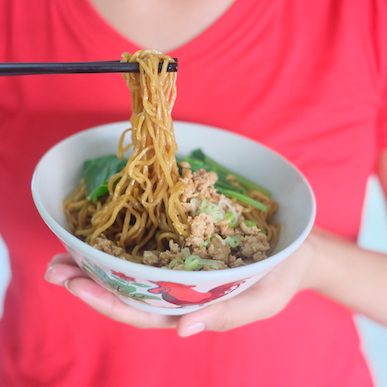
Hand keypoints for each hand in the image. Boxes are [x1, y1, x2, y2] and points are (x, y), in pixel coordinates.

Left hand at [45, 233, 316, 336]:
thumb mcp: (262, 301)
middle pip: (127, 292)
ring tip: (66, 248)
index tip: (76, 285)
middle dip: (90, 281)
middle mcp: (178, 291)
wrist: (293, 251)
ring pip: (132, 270)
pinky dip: (124, 241)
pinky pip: (149, 247)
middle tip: (55, 266)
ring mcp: (179, 269)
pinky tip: (105, 232)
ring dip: (98, 261)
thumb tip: (184, 330)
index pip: (142, 313)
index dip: (108, 302)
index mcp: (192, 309)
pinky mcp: (184, 248)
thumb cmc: (280, 278)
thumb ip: (227, 315)